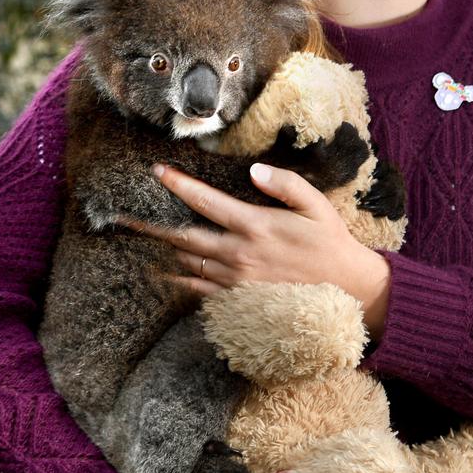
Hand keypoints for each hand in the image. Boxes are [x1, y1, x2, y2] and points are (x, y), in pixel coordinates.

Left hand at [133, 162, 390, 339]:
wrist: (347, 292)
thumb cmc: (331, 244)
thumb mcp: (316, 205)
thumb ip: (285, 184)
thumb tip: (254, 170)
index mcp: (255, 226)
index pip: (206, 202)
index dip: (179, 185)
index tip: (158, 170)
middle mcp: (239, 254)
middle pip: (184, 236)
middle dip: (153, 224)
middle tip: (125, 215)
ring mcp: (236, 282)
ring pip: (188, 263)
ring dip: (163, 250)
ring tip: (140, 239)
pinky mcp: (238, 302)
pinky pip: (200, 289)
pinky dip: (180, 279)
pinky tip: (167, 270)